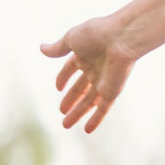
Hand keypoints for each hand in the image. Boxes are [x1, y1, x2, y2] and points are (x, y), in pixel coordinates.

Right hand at [39, 16, 138, 132]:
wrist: (122, 38)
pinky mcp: (112, 91)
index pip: (72, 68)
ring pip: (89, 101)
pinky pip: (103, 108)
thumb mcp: (72, 38)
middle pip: (81, 87)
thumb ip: (58, 48)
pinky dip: (96, 119)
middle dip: (71, 99)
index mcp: (86, 54)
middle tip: (61, 111)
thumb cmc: (97, 33)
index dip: (64, 77)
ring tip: (65, 125)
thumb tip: (42, 48)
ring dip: (78, 113)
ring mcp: (104, 80)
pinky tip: (87, 130)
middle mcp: (95, 67)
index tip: (58, 87)